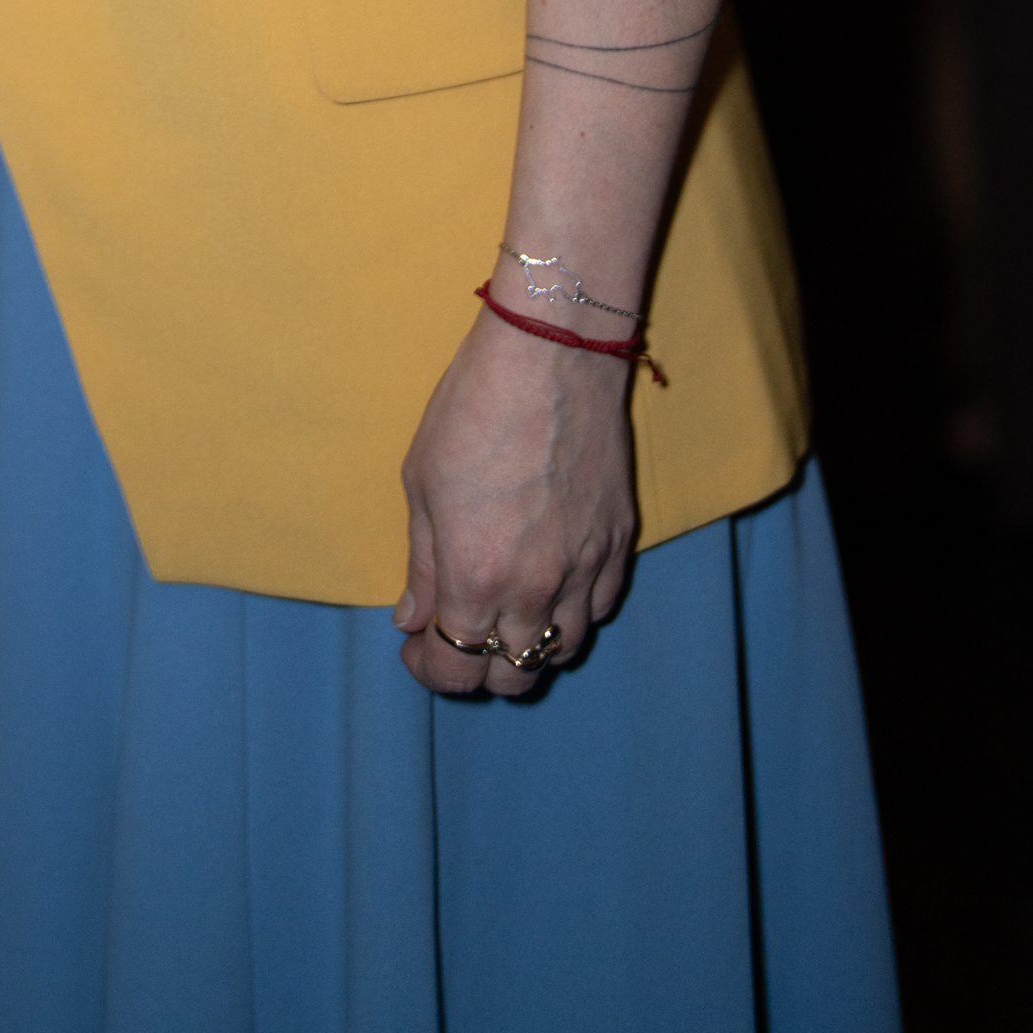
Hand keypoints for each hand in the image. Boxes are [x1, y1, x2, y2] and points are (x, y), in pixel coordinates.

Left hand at [393, 309, 635, 697]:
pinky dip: (572, 612)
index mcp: (476, 578)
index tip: (414, 645)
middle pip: (512, 677)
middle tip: (455, 630)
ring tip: (503, 610)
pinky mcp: (620, 544)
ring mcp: (586, 570)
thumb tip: (413, 619)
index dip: (428, 669)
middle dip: (476, 666)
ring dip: (527, 644)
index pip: (456, 670)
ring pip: (563, 651)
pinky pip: (600, 608)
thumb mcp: (422, 482)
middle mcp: (536, 590)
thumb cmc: (472, 407)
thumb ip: (421, 564)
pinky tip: (550, 582)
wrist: (552, 355)